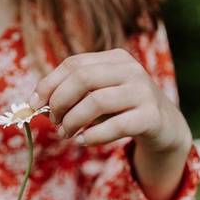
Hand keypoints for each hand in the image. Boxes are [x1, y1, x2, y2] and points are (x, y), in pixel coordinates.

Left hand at [29, 49, 191, 153]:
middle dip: (59, 102)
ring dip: (73, 121)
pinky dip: (93, 136)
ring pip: (96, 101)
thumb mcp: (99, 95)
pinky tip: (83, 141)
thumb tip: (36, 103)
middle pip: (82, 78)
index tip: (34, 104)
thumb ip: (73, 95)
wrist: (164, 127)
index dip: (48, 84)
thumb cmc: (122, 110)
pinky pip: (116, 126)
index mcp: (115, 59)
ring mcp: (143, 92)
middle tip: (54, 121)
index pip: (73, 64)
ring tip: (66, 134)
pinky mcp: (151, 117)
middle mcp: (131, 70)